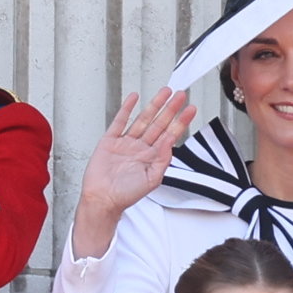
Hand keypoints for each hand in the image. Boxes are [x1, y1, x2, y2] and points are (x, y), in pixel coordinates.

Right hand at [70, 88, 195, 257]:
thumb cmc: (125, 195)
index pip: (170, 135)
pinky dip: (126, 109)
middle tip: (181, 95)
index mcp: (151, 157)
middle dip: (171, 109)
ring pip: (143, 119)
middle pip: (159, 123)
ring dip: (154, 105)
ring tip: (165, 92)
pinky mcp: (110, 141)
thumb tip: (170, 143)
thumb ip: (162, 161)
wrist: (102, 200)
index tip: (190, 110)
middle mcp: (140, 148)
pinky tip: (134, 98)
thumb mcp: (151, 180)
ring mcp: (125, 143)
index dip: (180, 122)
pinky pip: (119, 121)